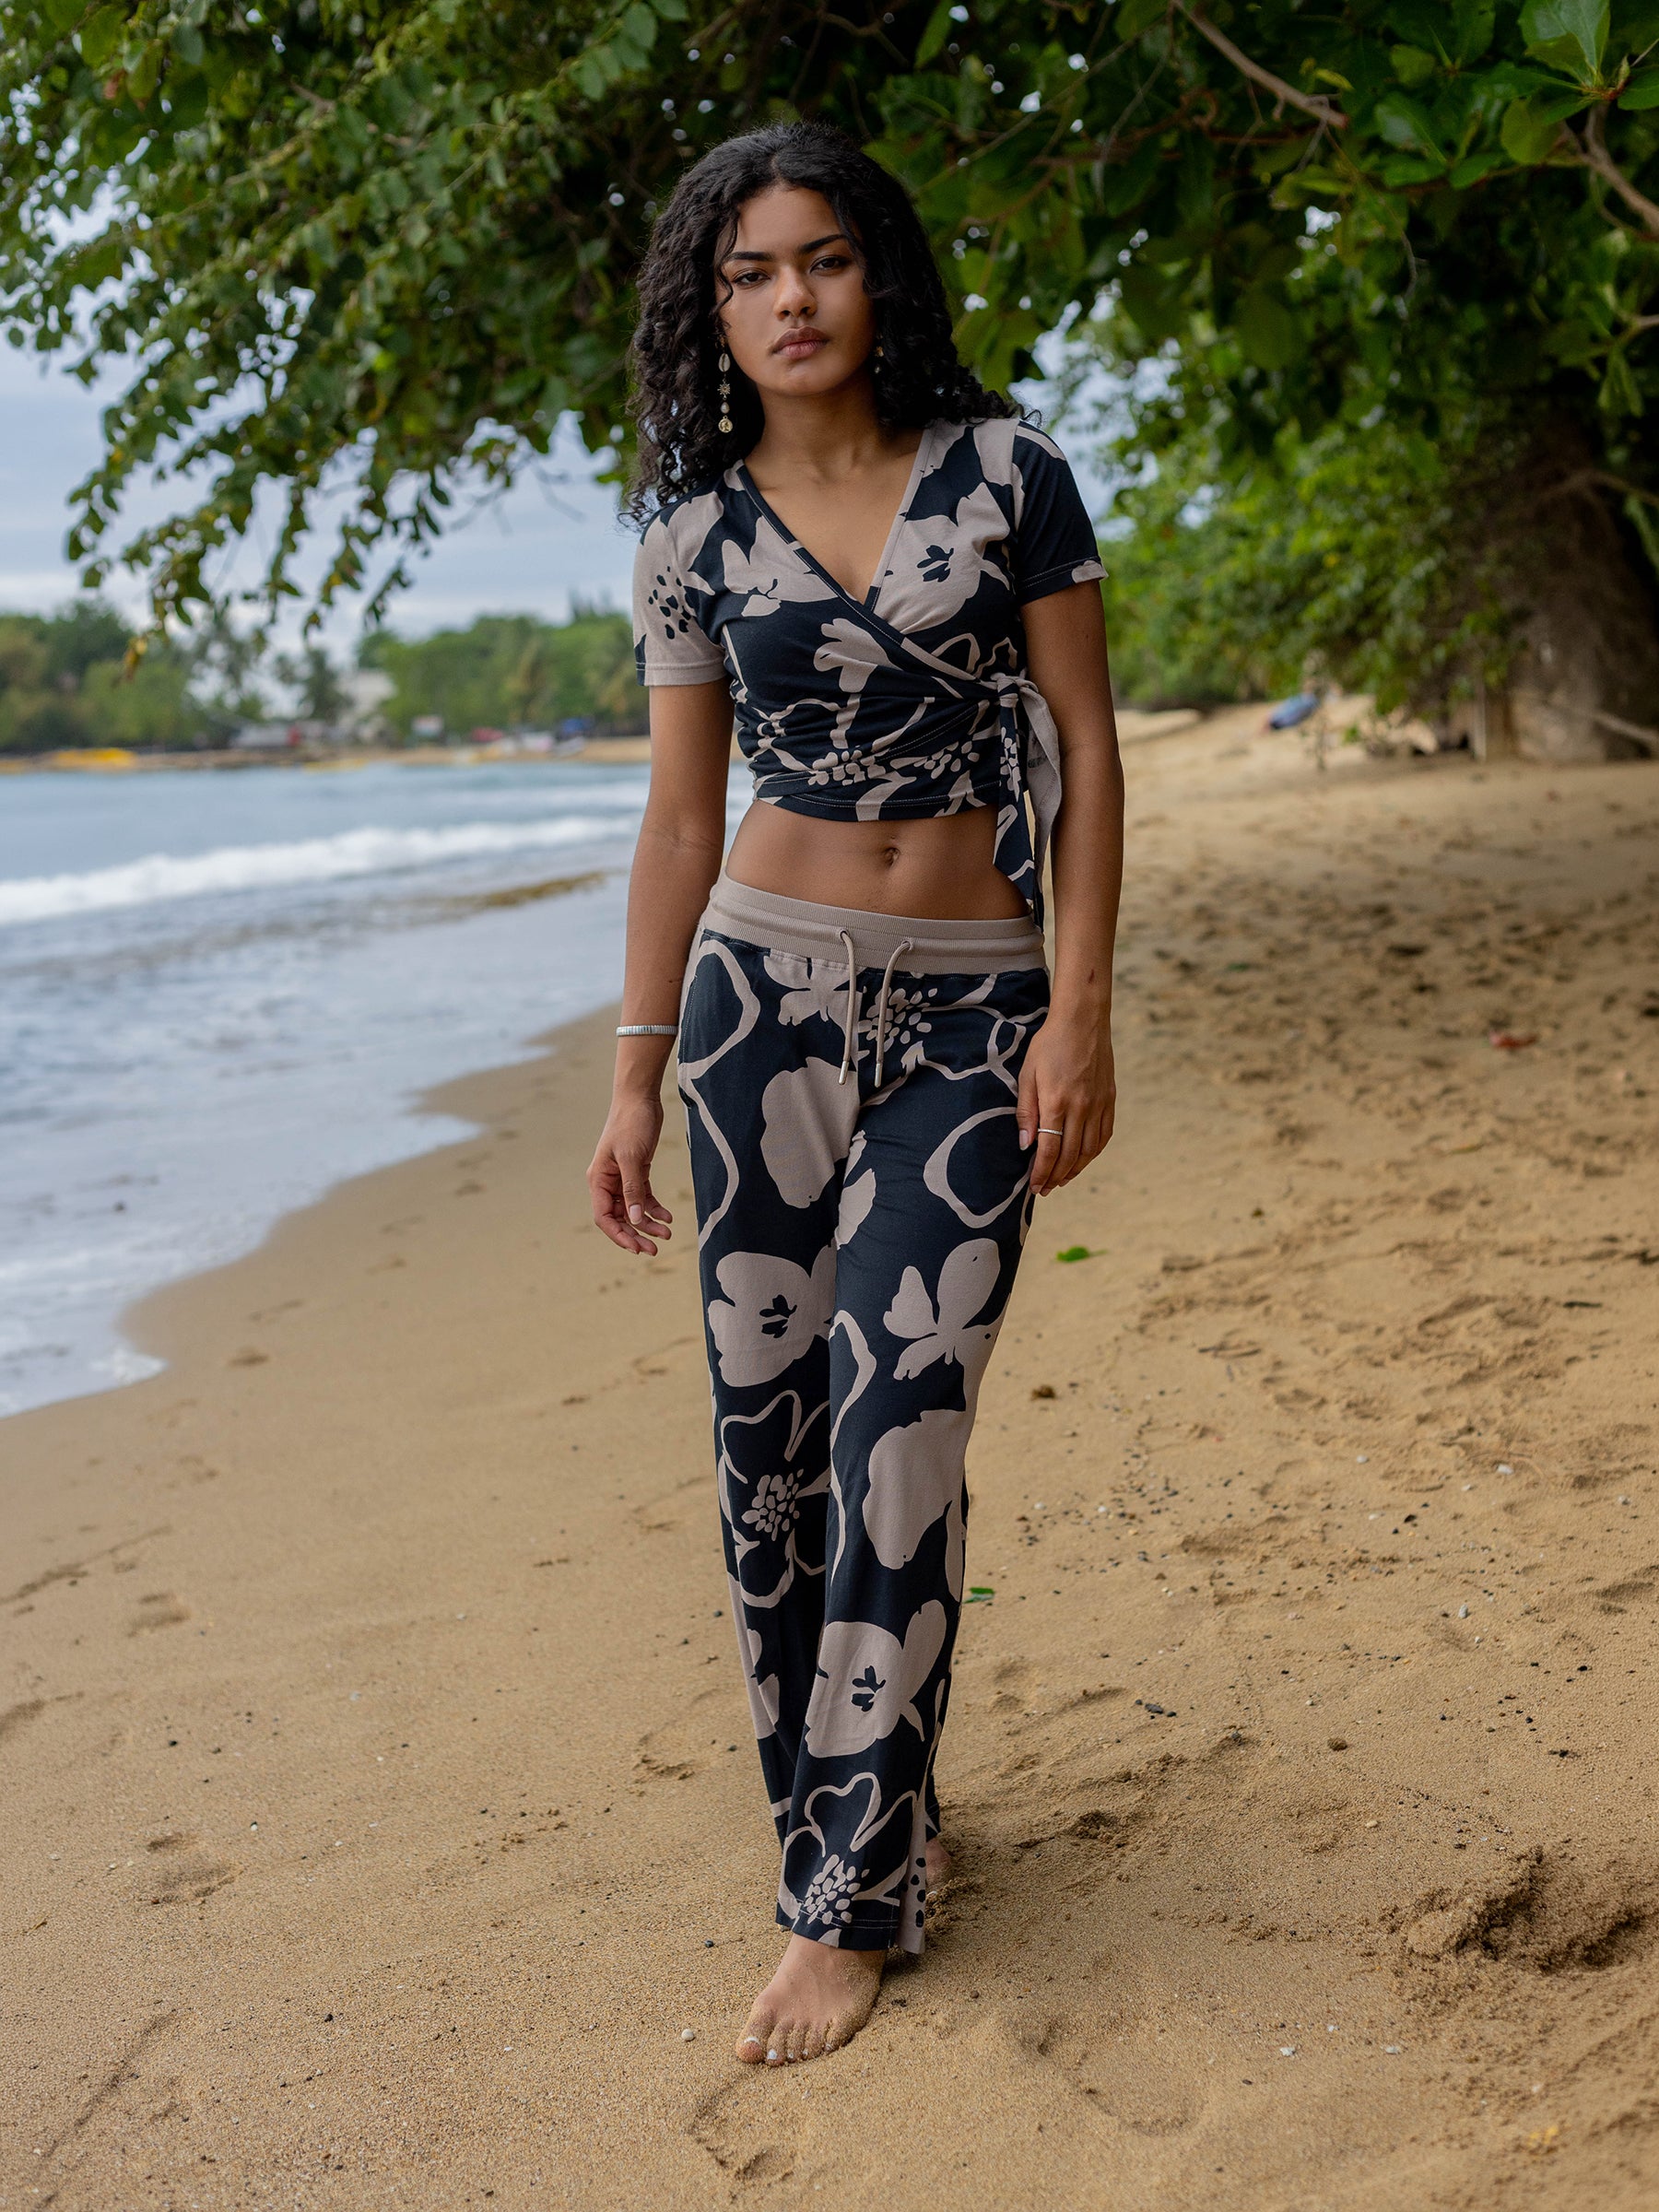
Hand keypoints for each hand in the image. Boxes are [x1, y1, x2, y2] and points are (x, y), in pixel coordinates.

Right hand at [588, 1092, 673, 1254]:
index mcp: (598, 1179)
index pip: (603, 1217)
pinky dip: (655, 1209)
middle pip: (619, 1218)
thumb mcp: (632, 1157)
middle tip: (654, 1249)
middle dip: (635, 1234)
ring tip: (666, 1235)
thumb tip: (635, 1219)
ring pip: (633, 1210)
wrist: (641, 1098)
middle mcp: (607, 1182)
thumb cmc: (631, 1123)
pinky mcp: (637, 1171)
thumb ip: (632, 1189)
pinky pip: (644, 1197)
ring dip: (648, 1224)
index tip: (637, 1247)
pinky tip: (667, 1217)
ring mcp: (622, 1178)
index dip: (619, 1235)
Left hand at [1016, 1006, 1115, 1196]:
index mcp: (1057, 1102)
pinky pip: (1104, 1135)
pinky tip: (1083, 1159)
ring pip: (1089, 1150)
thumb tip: (1025, 1144)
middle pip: (1070, 1155)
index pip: (1049, 1150)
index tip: (1034, 1186)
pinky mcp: (1110, 1100)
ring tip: (1061, 1179)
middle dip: (1056, 1176)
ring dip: (1075, 1169)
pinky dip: (1093, 1153)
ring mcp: (1099, 1105)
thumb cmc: (1049, 1045)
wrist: (1083, 1021)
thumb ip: (1027, 1111)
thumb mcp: (1028, 1074)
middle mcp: (1081, 1107)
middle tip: (1045, 1189)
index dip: (1041, 1172)